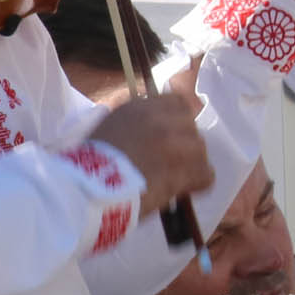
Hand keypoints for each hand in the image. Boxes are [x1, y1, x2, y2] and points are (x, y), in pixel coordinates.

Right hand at [89, 64, 214, 215]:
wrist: (88, 189)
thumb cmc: (90, 164)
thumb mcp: (109, 127)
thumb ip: (135, 121)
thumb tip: (149, 130)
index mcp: (142, 106)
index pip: (178, 103)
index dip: (177, 123)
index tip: (169, 139)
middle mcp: (164, 119)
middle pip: (190, 127)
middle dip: (182, 145)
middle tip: (167, 164)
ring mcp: (178, 142)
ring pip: (199, 151)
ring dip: (188, 166)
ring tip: (170, 181)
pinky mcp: (186, 168)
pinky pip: (206, 175)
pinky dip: (197, 185)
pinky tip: (181, 192)